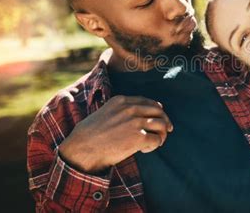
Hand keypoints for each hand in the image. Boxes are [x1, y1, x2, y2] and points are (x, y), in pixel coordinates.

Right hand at [59, 95, 173, 172]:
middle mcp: (130, 109)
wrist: (82, 148)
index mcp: (121, 101)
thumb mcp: (103, 113)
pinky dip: (154, 146)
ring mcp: (136, 122)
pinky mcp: (139, 137)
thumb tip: (136, 117)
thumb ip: (120, 111)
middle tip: (167, 130)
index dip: (156, 109)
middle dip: (165, 121)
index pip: (147, 101)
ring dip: (161, 135)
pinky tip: (145, 150)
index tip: (161, 115)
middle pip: (158, 111)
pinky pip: (157, 140)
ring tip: (156, 142)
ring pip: (161, 124)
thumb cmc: (89, 134)